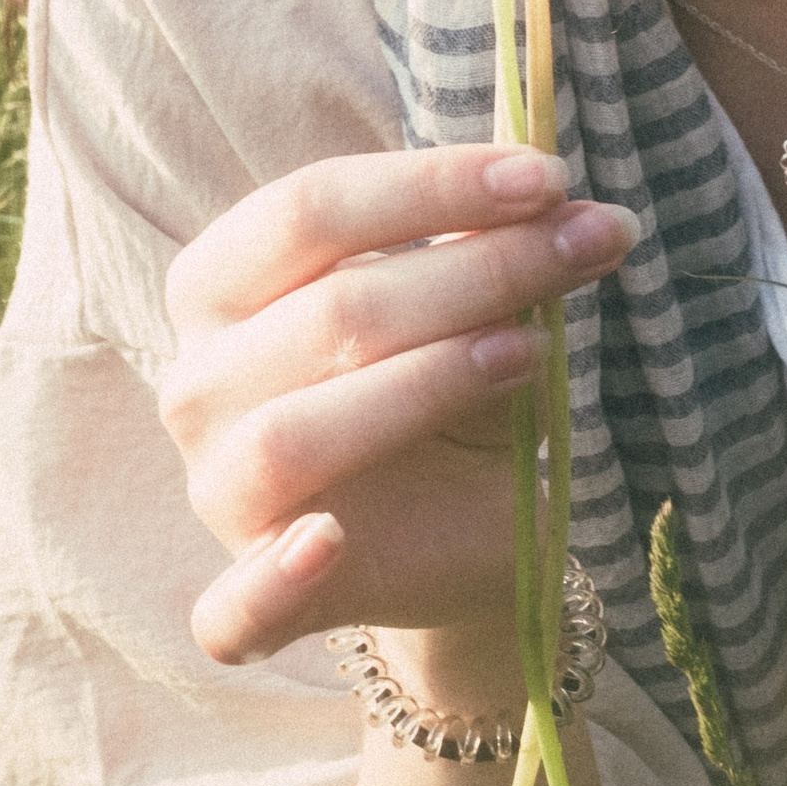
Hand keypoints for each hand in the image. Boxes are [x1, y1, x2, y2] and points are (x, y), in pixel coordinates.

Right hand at [158, 143, 637, 665]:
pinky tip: (325, 543)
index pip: (308, 210)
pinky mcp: (246, 600)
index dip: (428, 186)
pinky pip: (230, 608)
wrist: (455, 535)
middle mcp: (199, 383)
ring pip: (290, 435)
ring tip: (527, 355)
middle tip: (587, 244)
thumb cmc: (444, 395)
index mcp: (223, 287)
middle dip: (475, 270)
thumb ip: (500, 258)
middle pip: (326, 309)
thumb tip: (579, 209)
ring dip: (420, 385)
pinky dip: (269, 581)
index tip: (546, 178)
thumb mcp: (478, 314)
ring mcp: (215, 494)